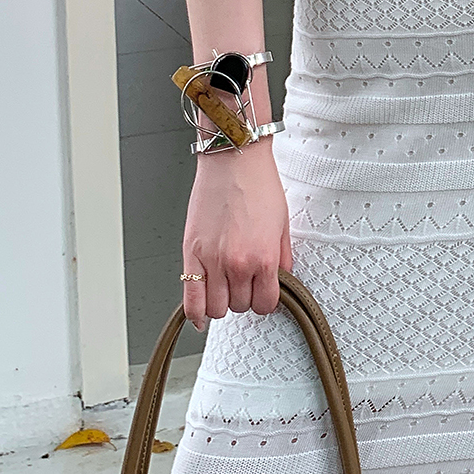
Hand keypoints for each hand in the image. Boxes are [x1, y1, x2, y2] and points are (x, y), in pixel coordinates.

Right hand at [181, 138, 292, 331]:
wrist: (234, 159)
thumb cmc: (258, 184)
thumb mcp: (283, 224)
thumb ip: (283, 258)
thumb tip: (281, 280)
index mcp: (264, 257)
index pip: (265, 305)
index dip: (265, 300)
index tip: (263, 293)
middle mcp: (237, 264)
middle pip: (240, 307)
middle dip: (244, 297)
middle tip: (245, 280)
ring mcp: (212, 261)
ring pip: (216, 308)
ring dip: (222, 301)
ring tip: (225, 286)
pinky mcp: (191, 254)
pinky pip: (190, 301)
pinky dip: (196, 313)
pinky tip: (202, 314)